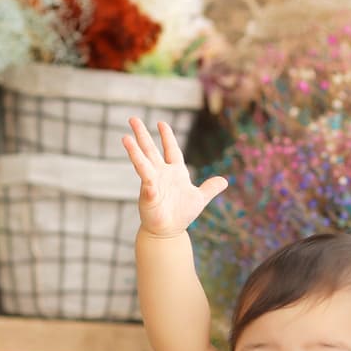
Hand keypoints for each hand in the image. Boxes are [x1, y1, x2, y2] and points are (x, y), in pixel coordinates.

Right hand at [123, 117, 226, 237]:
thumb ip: (210, 188)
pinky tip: (146, 178)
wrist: (169, 231)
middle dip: (142, 135)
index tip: (161, 123)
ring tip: (125, 138)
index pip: (171, 149)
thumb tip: (225, 180)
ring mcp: (153, 183)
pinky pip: (147, 185)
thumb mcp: (200, 198)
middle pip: (151, 150)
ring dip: (135, 151)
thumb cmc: (181, 214)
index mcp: (175, 172)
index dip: (167, 136)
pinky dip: (147, 181)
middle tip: (132, 119)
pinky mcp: (149, 196)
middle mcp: (161, 174)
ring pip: (143, 163)